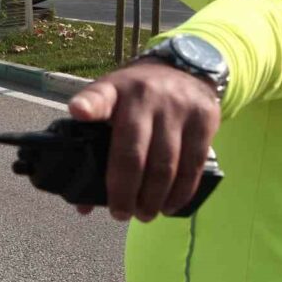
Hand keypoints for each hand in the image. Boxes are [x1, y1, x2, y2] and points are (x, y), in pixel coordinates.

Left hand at [68, 61, 220, 222]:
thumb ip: (95, 145)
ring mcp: (177, 107)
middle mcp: (144, 96)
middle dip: (125, 191)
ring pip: (165, 164)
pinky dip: (181, 192)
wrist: (185, 67)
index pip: (99, 96)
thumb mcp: (112, 105)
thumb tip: (84, 205)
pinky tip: (169, 206)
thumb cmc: (136, 97)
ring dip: (154, 198)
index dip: (88, 105)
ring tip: (144, 215)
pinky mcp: (203, 118)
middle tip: (120, 214)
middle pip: (133, 151)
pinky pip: (193, 164)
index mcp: (114, 90)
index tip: (78, 111)